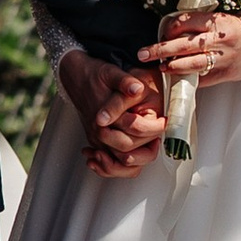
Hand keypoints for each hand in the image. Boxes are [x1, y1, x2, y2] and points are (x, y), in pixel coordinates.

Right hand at [59, 48, 165, 178]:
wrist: (75, 78)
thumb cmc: (94, 75)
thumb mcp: (110, 72)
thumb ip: (125, 81)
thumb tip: (137, 88)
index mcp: (103, 116)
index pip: (134, 129)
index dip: (154, 127)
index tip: (165, 120)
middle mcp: (98, 132)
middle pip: (127, 152)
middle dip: (148, 147)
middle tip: (159, 135)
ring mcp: (95, 140)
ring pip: (117, 164)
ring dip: (136, 162)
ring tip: (151, 147)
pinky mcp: (95, 142)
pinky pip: (108, 164)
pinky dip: (121, 167)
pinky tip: (132, 158)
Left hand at [142, 8, 240, 89]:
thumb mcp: (222, 21)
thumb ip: (201, 26)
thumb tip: (173, 32)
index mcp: (218, 22)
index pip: (186, 23)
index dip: (169, 29)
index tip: (161, 33)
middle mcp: (220, 39)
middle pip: (184, 44)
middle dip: (161, 49)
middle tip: (143, 53)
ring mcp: (224, 58)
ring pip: (193, 64)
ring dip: (174, 67)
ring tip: (162, 68)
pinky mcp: (228, 73)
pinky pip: (205, 79)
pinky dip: (191, 80)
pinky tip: (179, 81)